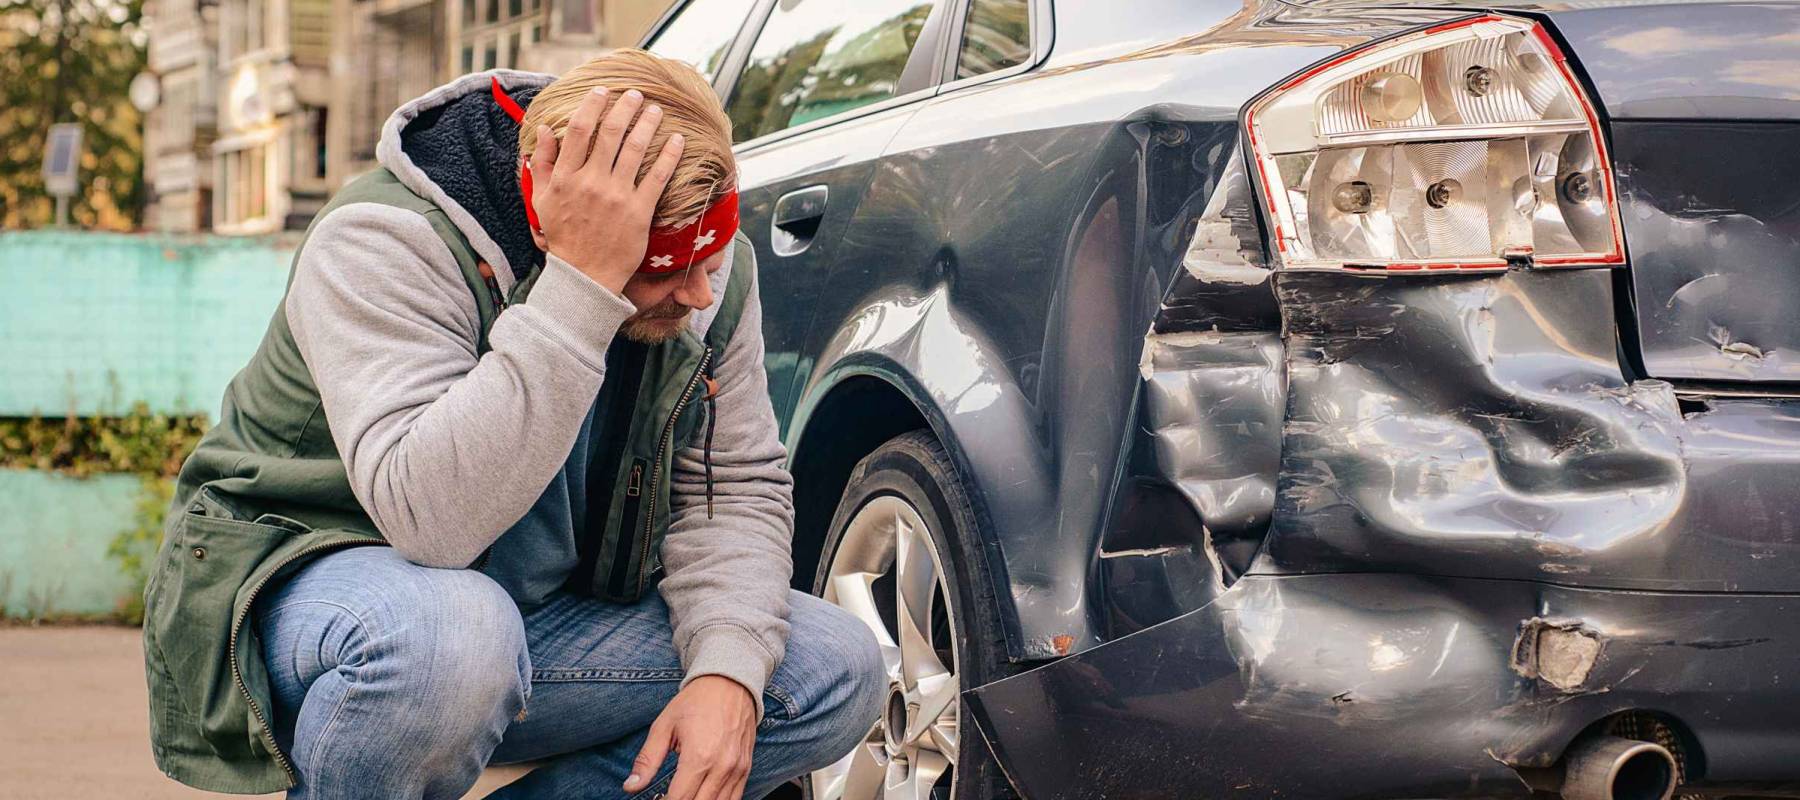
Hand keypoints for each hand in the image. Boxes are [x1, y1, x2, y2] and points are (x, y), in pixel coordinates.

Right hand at [530, 87, 684, 294]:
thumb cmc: (564, 236)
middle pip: (611, 133)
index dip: (593, 105)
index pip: (580, 130)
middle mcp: (591, 182)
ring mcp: (616, 196)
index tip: (603, 91)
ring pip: (635, 149)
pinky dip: (669, 155)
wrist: (584, 275)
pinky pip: (657, 177)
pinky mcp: (639, 212)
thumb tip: (546, 128)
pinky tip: (677, 140)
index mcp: (566, 177)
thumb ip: (543, 162)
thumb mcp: (543, 199)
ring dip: (647, 124)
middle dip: (625, 107)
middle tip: (636, 94)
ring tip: (655, 110)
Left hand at [624, 675, 758, 799]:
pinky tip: (702, 795)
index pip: (678, 799)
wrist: (730, 682)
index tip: (656, 799)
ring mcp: (737, 769)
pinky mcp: (745, 768)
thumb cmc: (696, 702)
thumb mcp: (664, 726)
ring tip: (684, 794)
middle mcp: (721, 767)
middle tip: (667, 796)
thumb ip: (647, 760)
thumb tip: (630, 786)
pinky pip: (734, 798)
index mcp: (699, 757)